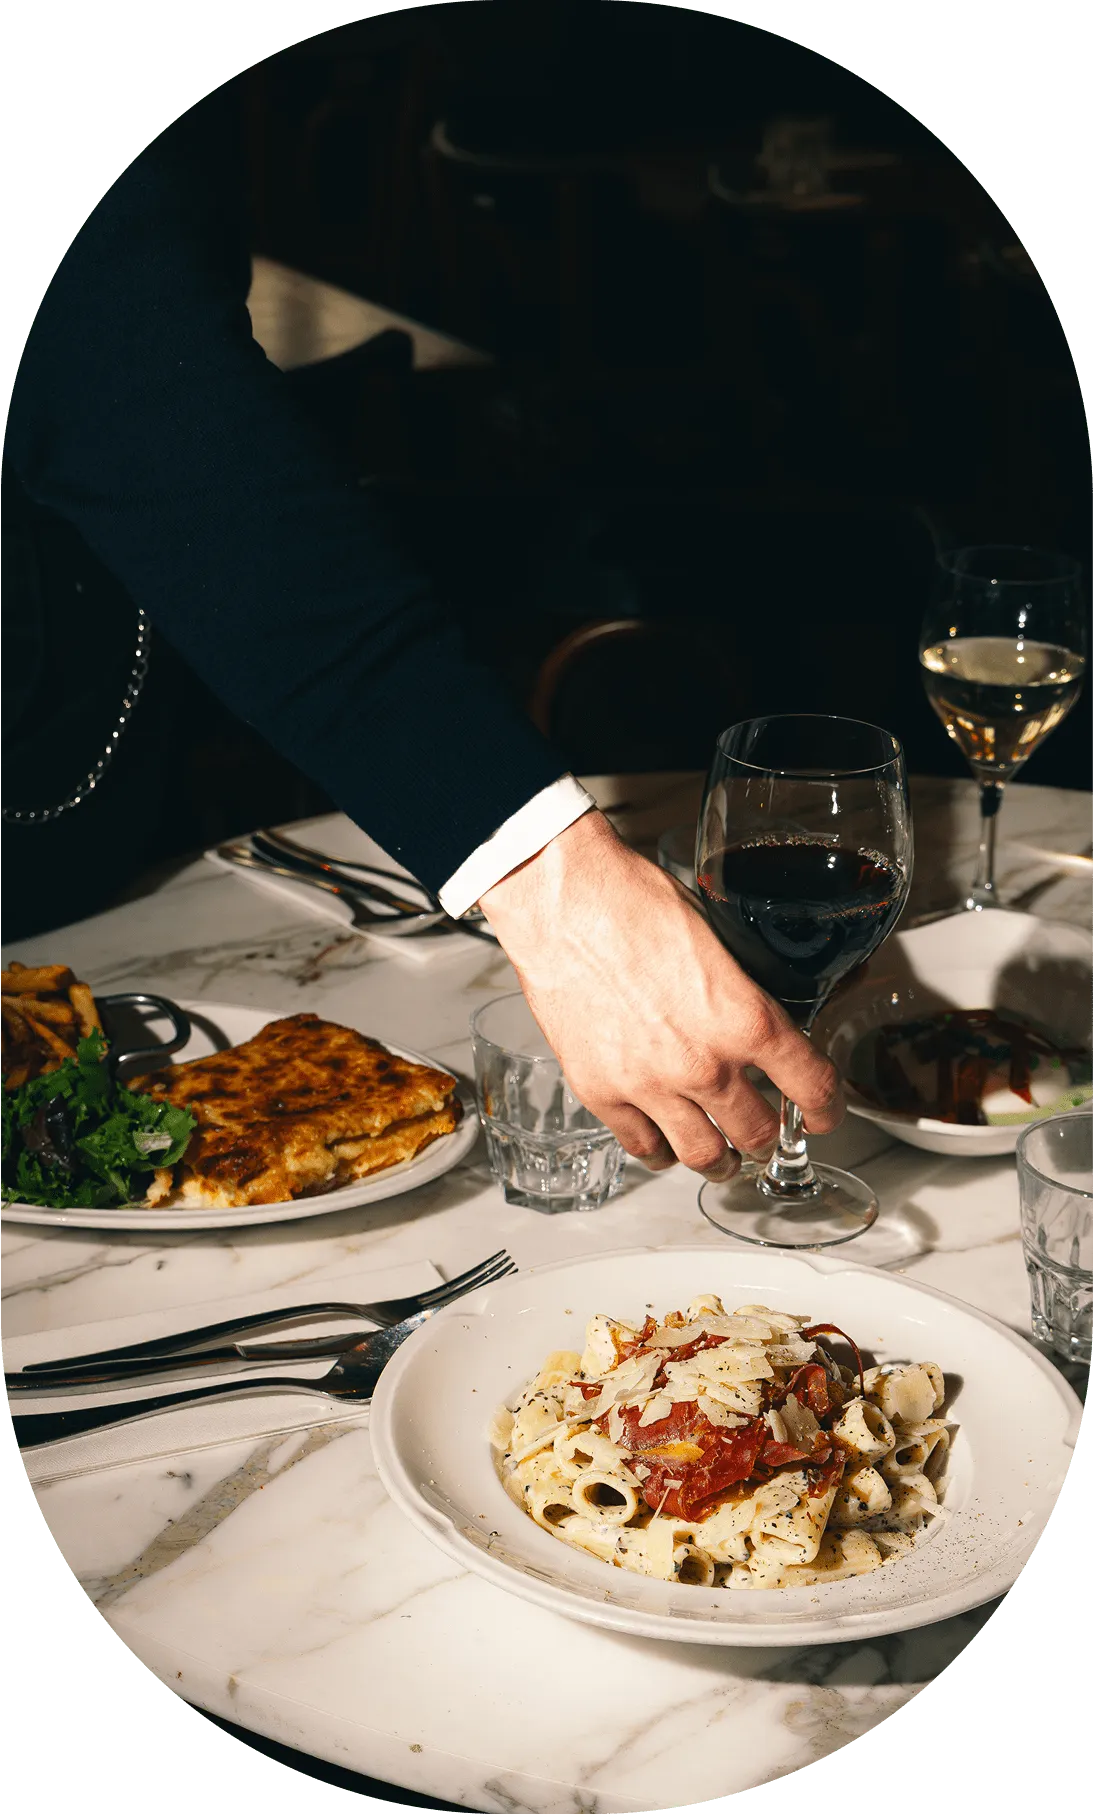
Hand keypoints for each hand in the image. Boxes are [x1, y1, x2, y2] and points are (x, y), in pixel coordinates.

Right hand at [479, 810, 843, 1180]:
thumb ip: (743, 991)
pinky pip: (641, 1146)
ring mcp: (650, 1086)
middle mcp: (704, 1064)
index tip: (824, 1117)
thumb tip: (760, 1014)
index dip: (827, 1111)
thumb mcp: (718, 938)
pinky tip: (665, 1146)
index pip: (812, 1087)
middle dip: (769, 1139)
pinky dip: (660, 1151)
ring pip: (703, 1155)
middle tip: (766, 1136)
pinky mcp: (601, 1092)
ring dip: (721, 1161)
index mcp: (745, 1018)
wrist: (562, 901)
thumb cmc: (634, 901)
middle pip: (757, 1134)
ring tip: (722, 1158)